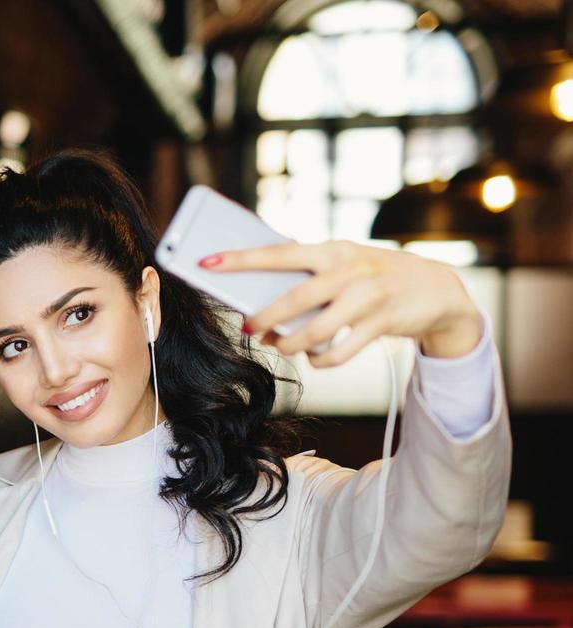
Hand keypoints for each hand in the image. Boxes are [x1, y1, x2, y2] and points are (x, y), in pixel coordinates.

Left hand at [201, 240, 483, 366]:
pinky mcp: (384, 322)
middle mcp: (350, 270)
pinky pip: (341, 351)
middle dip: (265, 317)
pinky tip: (314, 357)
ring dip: (290, 344)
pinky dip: (321, 360)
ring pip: (316, 329)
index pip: (278, 253)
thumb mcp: (345, 264)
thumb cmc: (374, 277)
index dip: (241, 259)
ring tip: (279, 346)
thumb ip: (308, 277)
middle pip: (296, 297)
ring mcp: (369, 296)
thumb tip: (262, 301)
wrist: (437, 289)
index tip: (207, 262)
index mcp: (333, 250)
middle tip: (247, 327)